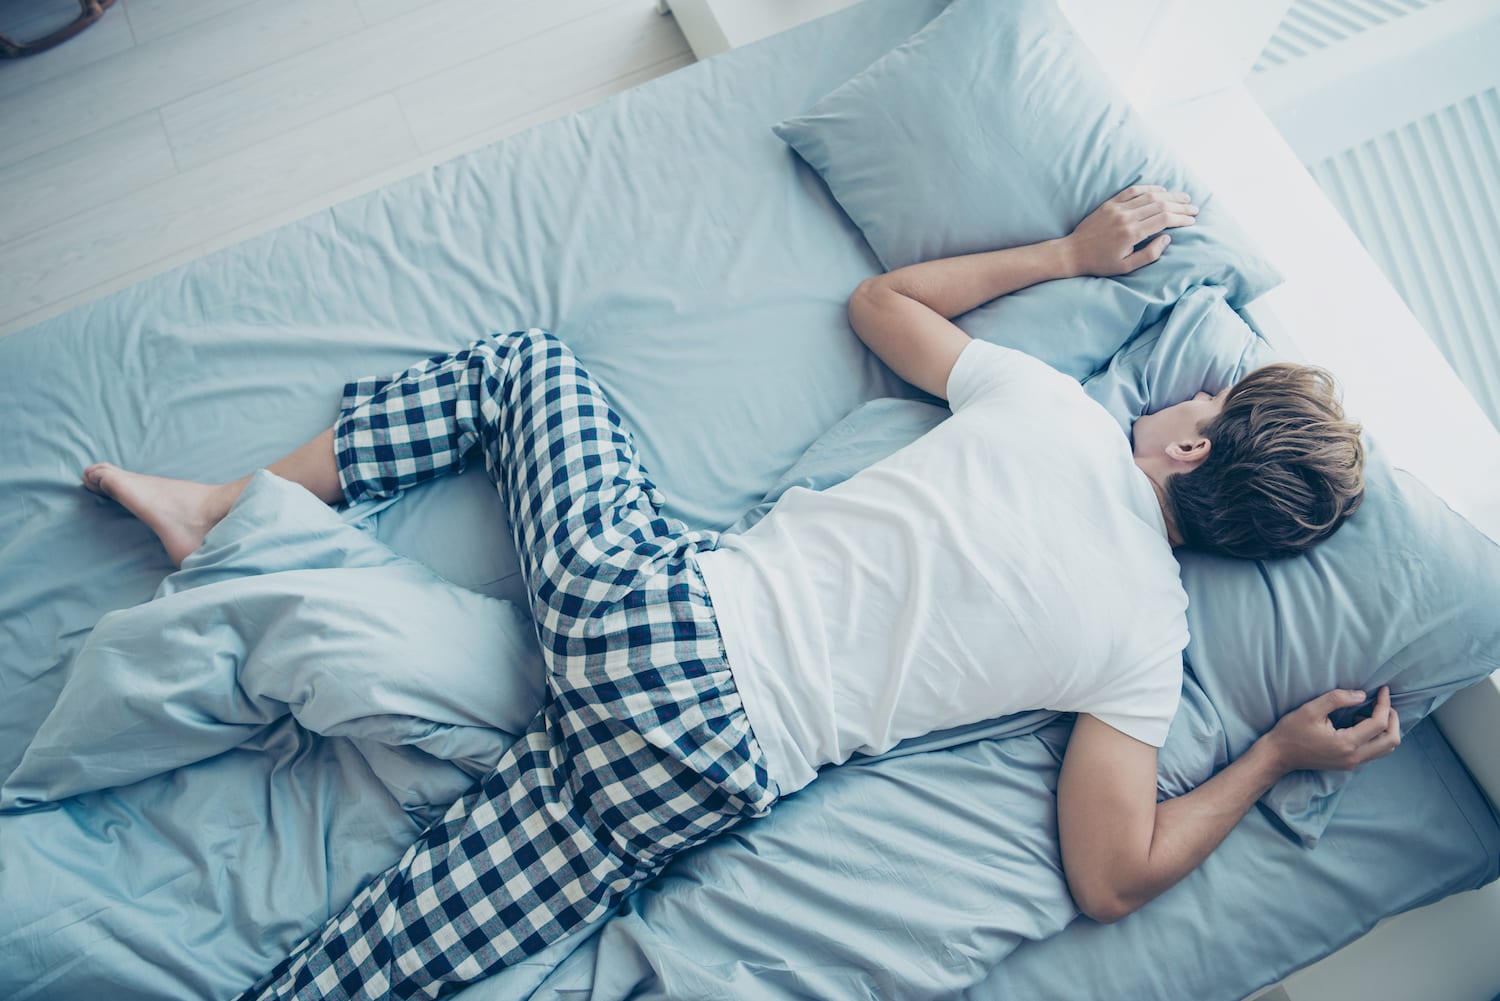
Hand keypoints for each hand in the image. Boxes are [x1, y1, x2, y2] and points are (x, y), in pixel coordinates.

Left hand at [1062, 185, 1198, 276]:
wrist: (1073, 253)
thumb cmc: (1100, 263)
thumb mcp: (1126, 267)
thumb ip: (1149, 254)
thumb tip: (1167, 238)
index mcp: (1132, 233)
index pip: (1164, 219)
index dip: (1181, 218)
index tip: (1192, 220)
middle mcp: (1126, 217)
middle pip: (1160, 205)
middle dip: (1180, 206)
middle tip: (1194, 208)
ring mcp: (1117, 208)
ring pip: (1149, 196)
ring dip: (1169, 196)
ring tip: (1183, 198)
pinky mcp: (1110, 204)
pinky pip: (1133, 191)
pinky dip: (1149, 189)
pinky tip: (1161, 190)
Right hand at [1262, 686, 1400, 774]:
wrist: (1279, 755)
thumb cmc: (1291, 731)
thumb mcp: (1310, 709)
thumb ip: (1337, 699)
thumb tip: (1361, 695)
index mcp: (1346, 744)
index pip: (1379, 724)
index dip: (1384, 704)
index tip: (1383, 689)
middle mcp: (1353, 757)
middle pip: (1391, 740)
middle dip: (1393, 718)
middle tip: (1383, 702)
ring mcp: (1352, 763)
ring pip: (1386, 748)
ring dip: (1386, 729)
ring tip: (1370, 713)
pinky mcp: (1349, 764)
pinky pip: (1375, 751)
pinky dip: (1377, 736)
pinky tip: (1360, 724)